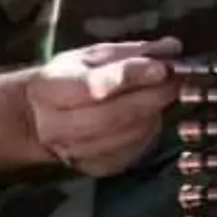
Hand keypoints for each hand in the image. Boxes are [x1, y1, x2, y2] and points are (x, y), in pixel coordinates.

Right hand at [24, 37, 181, 177]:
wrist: (40, 119)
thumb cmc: (70, 79)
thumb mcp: (93, 56)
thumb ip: (133, 52)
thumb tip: (172, 48)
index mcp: (50, 89)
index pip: (93, 87)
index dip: (130, 77)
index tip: (161, 68)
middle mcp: (57, 127)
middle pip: (114, 116)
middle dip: (151, 96)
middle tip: (176, 79)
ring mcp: (76, 152)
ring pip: (128, 135)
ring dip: (153, 113)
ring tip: (162, 94)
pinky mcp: (96, 168)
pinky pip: (133, 151)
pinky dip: (148, 132)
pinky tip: (148, 116)